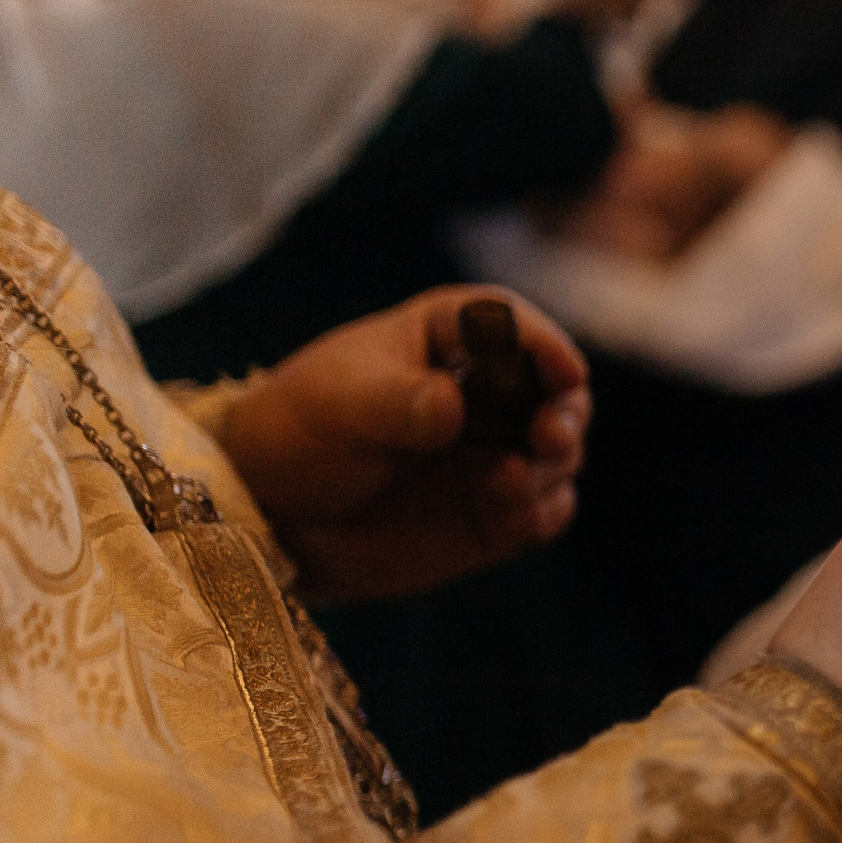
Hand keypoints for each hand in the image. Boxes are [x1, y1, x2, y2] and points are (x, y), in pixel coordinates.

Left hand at [221, 287, 590, 603]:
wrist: (275, 515)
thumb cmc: (300, 433)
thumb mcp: (339, 405)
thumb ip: (397, 401)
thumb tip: (451, 406)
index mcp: (449, 339)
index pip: (511, 326)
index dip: (545, 344)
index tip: (565, 371)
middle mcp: (486, 393)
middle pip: (556, 390)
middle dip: (566, 412)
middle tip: (550, 436)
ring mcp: (497, 453)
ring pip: (559, 453)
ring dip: (552, 466)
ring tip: (507, 480)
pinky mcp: (499, 510)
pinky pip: (545, 509)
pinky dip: (541, 510)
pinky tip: (514, 515)